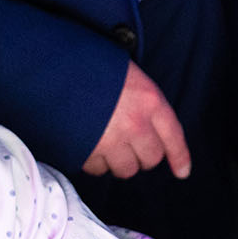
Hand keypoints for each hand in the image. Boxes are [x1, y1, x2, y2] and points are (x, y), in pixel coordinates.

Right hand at [81, 62, 191, 178]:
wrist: (55, 67)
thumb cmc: (93, 66)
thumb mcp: (130, 75)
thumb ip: (144, 103)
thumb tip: (148, 127)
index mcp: (149, 101)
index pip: (173, 136)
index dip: (180, 157)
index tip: (182, 172)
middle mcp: (135, 124)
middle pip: (150, 159)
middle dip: (141, 156)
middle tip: (129, 146)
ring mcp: (112, 140)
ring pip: (125, 169)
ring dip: (118, 161)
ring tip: (107, 144)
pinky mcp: (87, 152)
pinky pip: (98, 169)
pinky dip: (95, 162)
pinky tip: (89, 144)